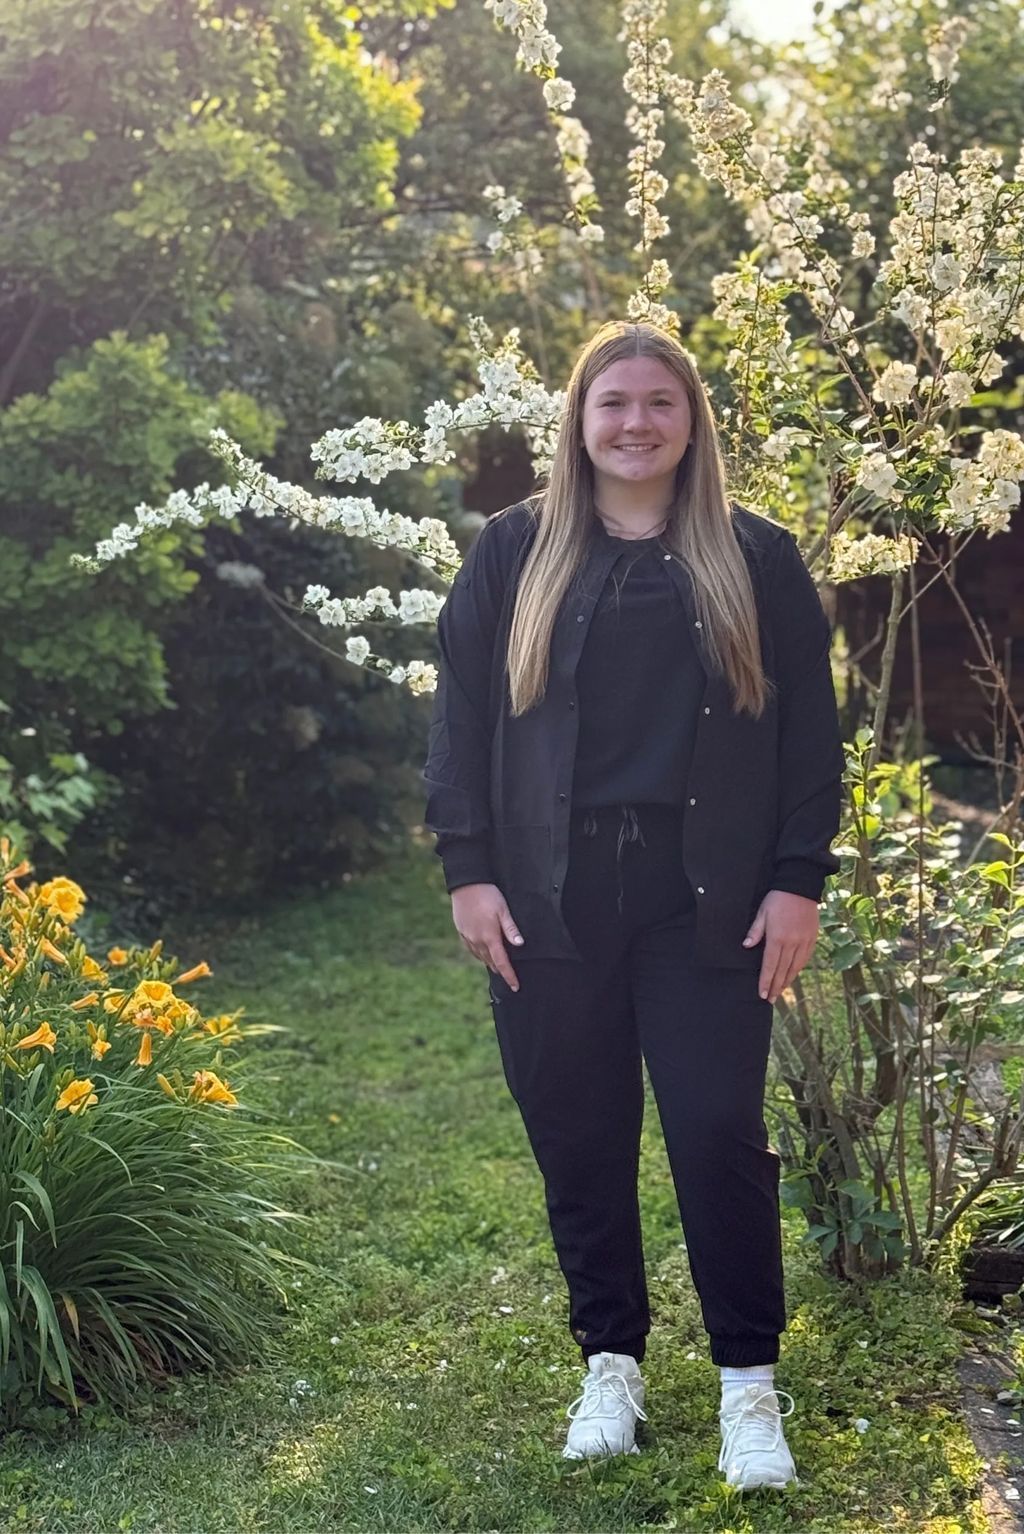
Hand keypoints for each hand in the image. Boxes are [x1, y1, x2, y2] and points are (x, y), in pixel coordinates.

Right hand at [451, 883, 523, 991]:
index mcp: (489, 937)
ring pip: (481, 956)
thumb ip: (511, 929)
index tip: (515, 987)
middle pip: (491, 962)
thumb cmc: (487, 895)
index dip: (509, 976)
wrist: (465, 884)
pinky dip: (480, 954)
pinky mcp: (461, 931)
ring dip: (490, 962)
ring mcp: (468, 937)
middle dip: (501, 970)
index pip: (502, 963)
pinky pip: (472, 949)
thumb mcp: (503, 910)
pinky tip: (483, 952)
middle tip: (510, 977)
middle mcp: (477, 941)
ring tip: (498, 967)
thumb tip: (520, 945)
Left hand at [743, 888, 818, 1002]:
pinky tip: (792, 975)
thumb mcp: (762, 912)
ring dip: (787, 981)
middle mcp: (792, 943)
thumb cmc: (777, 899)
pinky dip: (798, 969)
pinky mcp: (812, 938)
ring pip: (795, 967)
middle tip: (770, 999)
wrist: (800, 887)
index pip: (770, 965)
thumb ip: (755, 931)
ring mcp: (803, 942)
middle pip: (782, 970)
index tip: (762, 994)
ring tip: (780, 991)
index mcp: (777, 938)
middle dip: (775, 986)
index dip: (766, 981)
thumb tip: (746, 946)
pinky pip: (805, 959)